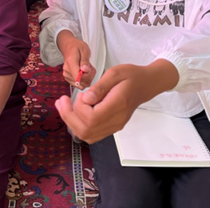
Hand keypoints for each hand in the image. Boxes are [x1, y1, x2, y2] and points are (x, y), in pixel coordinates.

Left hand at [55, 61, 178, 143]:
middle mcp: (116, 121)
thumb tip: (85, 100)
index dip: (80, 108)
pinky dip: (79, 125)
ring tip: (63, 106)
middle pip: (86, 131)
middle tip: (62, 101)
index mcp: (118, 105)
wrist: (147, 84)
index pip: (92, 118)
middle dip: (69, 117)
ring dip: (72, 122)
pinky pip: (92, 134)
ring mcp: (115, 126)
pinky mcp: (113, 126)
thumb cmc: (131, 75)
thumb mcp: (115, 73)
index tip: (81, 94)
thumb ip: (100, 87)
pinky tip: (74, 112)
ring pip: (88, 135)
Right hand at [56, 30, 95, 89]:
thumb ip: (85, 61)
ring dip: (87, 78)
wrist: (69, 47)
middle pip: (81, 83)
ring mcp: (66, 76)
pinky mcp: (68, 78)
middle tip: (89, 67)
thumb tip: (85, 70)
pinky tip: (84, 72)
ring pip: (81, 85)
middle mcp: (67, 71)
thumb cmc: (77, 47)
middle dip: (89, 77)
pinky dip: (84, 80)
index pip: (79, 78)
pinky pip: (79, 84)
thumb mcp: (84, 50)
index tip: (90, 68)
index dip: (88, 76)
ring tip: (86, 68)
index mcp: (71, 63)